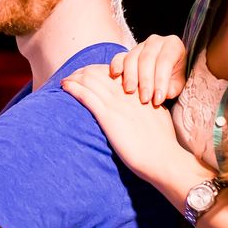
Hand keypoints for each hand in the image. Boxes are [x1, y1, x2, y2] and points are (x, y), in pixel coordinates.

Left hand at [61, 65, 198, 189]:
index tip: (87, 75)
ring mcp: (116, 103)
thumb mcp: (157, 114)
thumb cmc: (161, 142)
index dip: (97, 71)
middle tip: (72, 77)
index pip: (113, 71)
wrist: (162, 157)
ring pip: (89, 80)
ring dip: (74, 78)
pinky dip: (73, 88)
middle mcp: (126, 92)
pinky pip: (86, 95)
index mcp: (139, 90)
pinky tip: (65, 87)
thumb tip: (141, 104)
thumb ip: (146, 105)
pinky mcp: (108, 116)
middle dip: (82, 72)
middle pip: (98, 72)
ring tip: (64, 81)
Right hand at [112, 34, 186, 105]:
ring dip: (130, 76)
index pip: (165, 61)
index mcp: (173, 45)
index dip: (161, 80)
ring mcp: (139, 46)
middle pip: (147, 59)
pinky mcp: (126, 53)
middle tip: (145, 99)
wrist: (166, 71)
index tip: (158, 99)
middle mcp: (155, 42)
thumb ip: (173, 87)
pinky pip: (119, 57)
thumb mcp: (178, 82)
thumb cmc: (174, 76)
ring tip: (130, 91)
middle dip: (145, 81)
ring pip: (132, 58)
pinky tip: (115, 75)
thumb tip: (164, 94)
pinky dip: (116, 66)